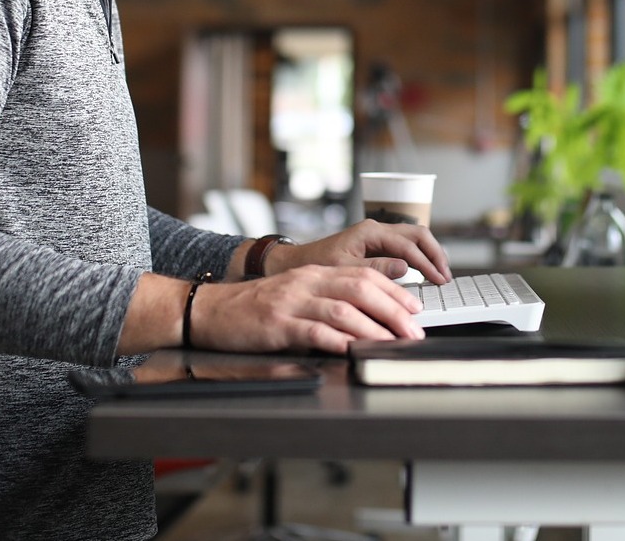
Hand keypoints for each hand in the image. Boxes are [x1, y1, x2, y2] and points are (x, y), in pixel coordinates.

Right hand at [191, 264, 425, 353]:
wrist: (210, 309)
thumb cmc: (254, 308)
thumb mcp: (296, 294)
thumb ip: (328, 298)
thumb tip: (369, 316)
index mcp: (314, 273)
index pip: (365, 275)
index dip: (394, 292)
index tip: (414, 310)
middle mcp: (307, 282)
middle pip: (361, 289)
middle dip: (393, 311)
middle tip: (414, 332)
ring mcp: (291, 302)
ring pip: (343, 310)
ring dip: (373, 329)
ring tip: (393, 344)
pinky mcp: (277, 324)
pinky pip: (314, 331)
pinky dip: (338, 341)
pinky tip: (353, 351)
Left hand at [265, 219, 451, 283]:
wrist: (299, 263)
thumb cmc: (318, 265)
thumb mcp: (345, 270)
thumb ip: (375, 269)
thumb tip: (405, 268)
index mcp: (370, 232)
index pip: (408, 245)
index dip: (427, 263)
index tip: (438, 280)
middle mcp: (377, 229)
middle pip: (418, 234)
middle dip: (435, 254)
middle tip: (445, 276)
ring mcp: (378, 235)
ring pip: (414, 237)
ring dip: (430, 253)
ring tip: (441, 274)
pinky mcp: (378, 244)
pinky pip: (406, 245)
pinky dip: (420, 256)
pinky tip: (426, 271)